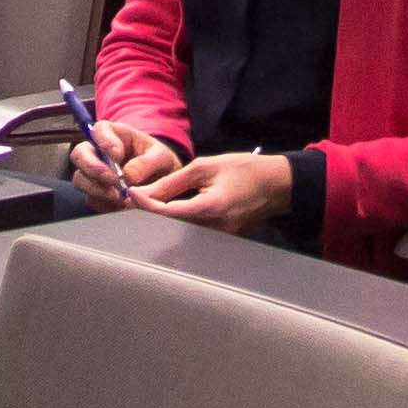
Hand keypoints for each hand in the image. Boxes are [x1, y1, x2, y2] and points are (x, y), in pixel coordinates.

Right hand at [66, 119, 182, 204]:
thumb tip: (128, 177)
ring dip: (99, 190)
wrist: (163, 185)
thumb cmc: (160, 163)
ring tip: (122, 198)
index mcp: (115, 135)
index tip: (117, 155)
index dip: (104, 141)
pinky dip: (105, 204)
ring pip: (81, 179)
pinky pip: (91, 199)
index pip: (99, 130)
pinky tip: (121, 206)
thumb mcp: (162, 157)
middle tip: (114, 180)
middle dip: (94, 168)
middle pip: (79, 154)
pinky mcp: (95, 195)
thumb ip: (147, 163)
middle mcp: (99, 153)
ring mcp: (94, 175)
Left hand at [131, 151, 294, 231]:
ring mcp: (220, 239)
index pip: (167, 213)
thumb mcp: (206, 166)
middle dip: (152, 212)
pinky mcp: (222, 240)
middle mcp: (214, 230)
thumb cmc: (243, 170)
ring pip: (181, 231)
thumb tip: (146, 193)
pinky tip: (172, 208)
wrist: (276, 185)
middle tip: (136, 198)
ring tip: (151, 201)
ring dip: (165, 217)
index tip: (131, 193)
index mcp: (211, 209)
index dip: (145, 204)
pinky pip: (194, 232)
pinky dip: (180, 221)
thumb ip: (174, 181)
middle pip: (172, 226)